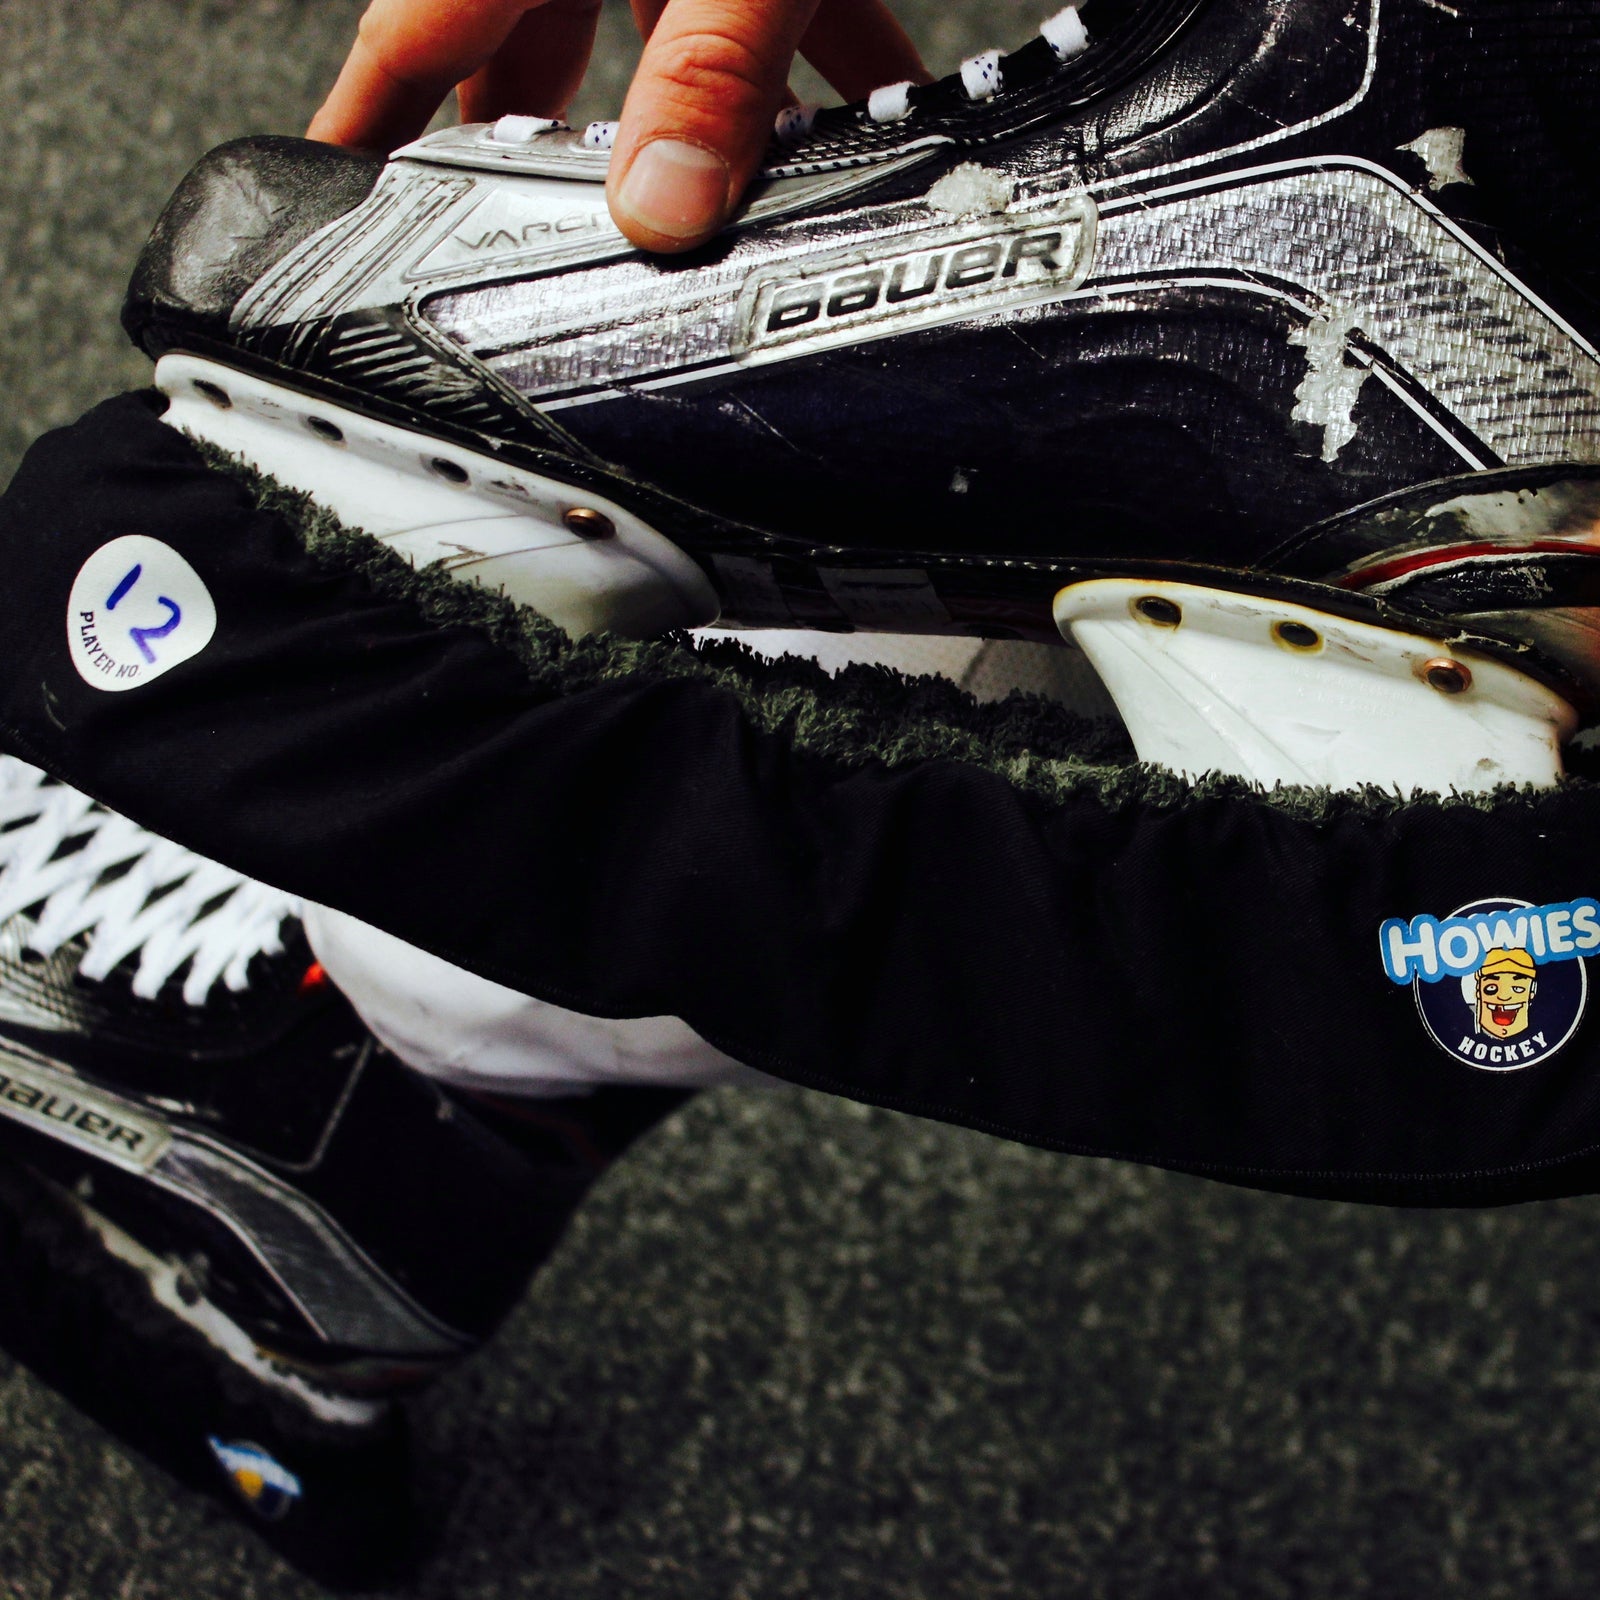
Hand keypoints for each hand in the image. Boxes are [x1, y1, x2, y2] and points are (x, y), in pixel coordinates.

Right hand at [308, 0, 929, 253]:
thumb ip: (706, 64)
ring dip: (698, 111)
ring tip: (720, 199)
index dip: (369, 120)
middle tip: (529, 226)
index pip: (411, 32)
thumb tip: (665, 205)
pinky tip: (864, 99)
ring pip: (652, 22)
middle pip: (526, 42)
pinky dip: (810, 49)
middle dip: (539, 143)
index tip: (338, 191)